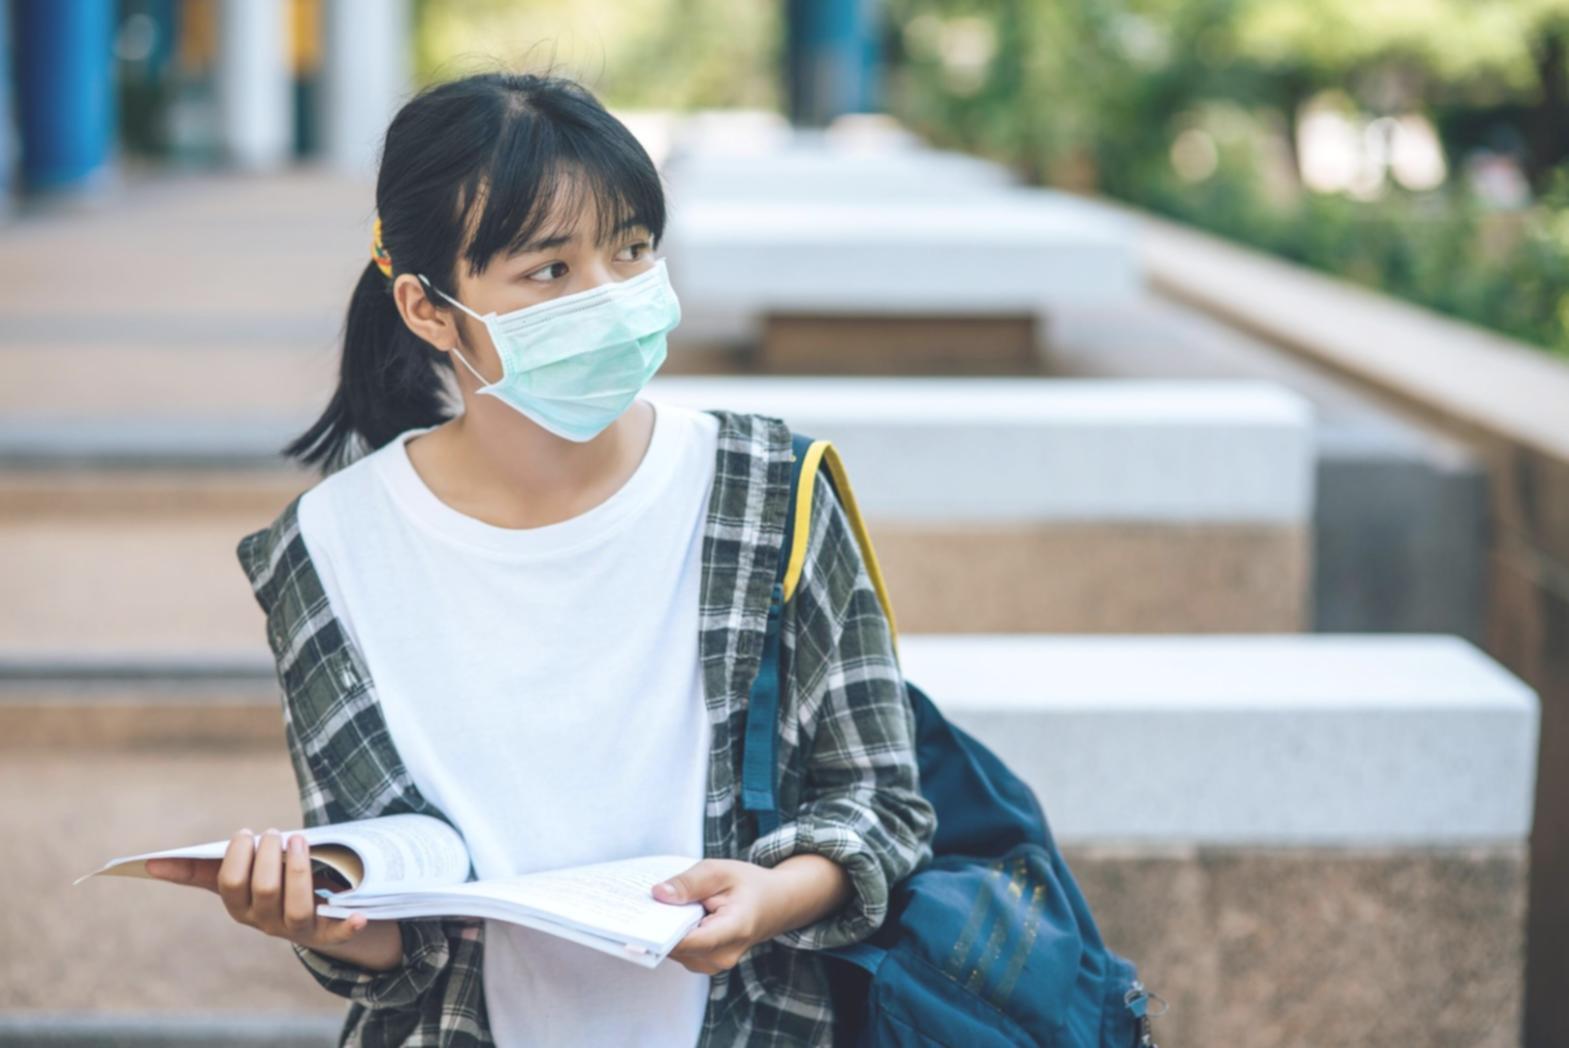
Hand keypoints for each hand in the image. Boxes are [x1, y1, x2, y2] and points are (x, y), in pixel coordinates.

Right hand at [146, 827, 381, 957]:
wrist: (314, 912)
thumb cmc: (268, 883)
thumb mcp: (238, 875)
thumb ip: (200, 869)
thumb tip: (149, 864)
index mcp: (240, 907)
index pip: (231, 884)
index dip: (237, 857)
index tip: (246, 832)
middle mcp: (266, 921)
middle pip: (263, 891)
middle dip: (268, 857)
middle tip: (274, 831)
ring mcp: (297, 928)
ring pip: (296, 907)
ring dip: (299, 872)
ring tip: (300, 840)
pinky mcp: (329, 931)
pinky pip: (338, 934)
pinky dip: (348, 926)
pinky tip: (360, 915)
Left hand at [651, 859, 784, 974]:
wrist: (774, 905)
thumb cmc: (748, 885)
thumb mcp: (720, 871)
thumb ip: (689, 882)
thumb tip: (657, 894)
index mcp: (735, 929)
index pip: (692, 940)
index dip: (663, 934)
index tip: (638, 922)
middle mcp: (723, 956)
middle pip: (678, 947)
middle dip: (658, 926)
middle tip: (638, 903)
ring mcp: (713, 964)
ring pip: (675, 950)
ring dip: (664, 930)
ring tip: (656, 904)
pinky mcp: (704, 963)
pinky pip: (679, 950)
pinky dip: (671, 933)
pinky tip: (669, 914)